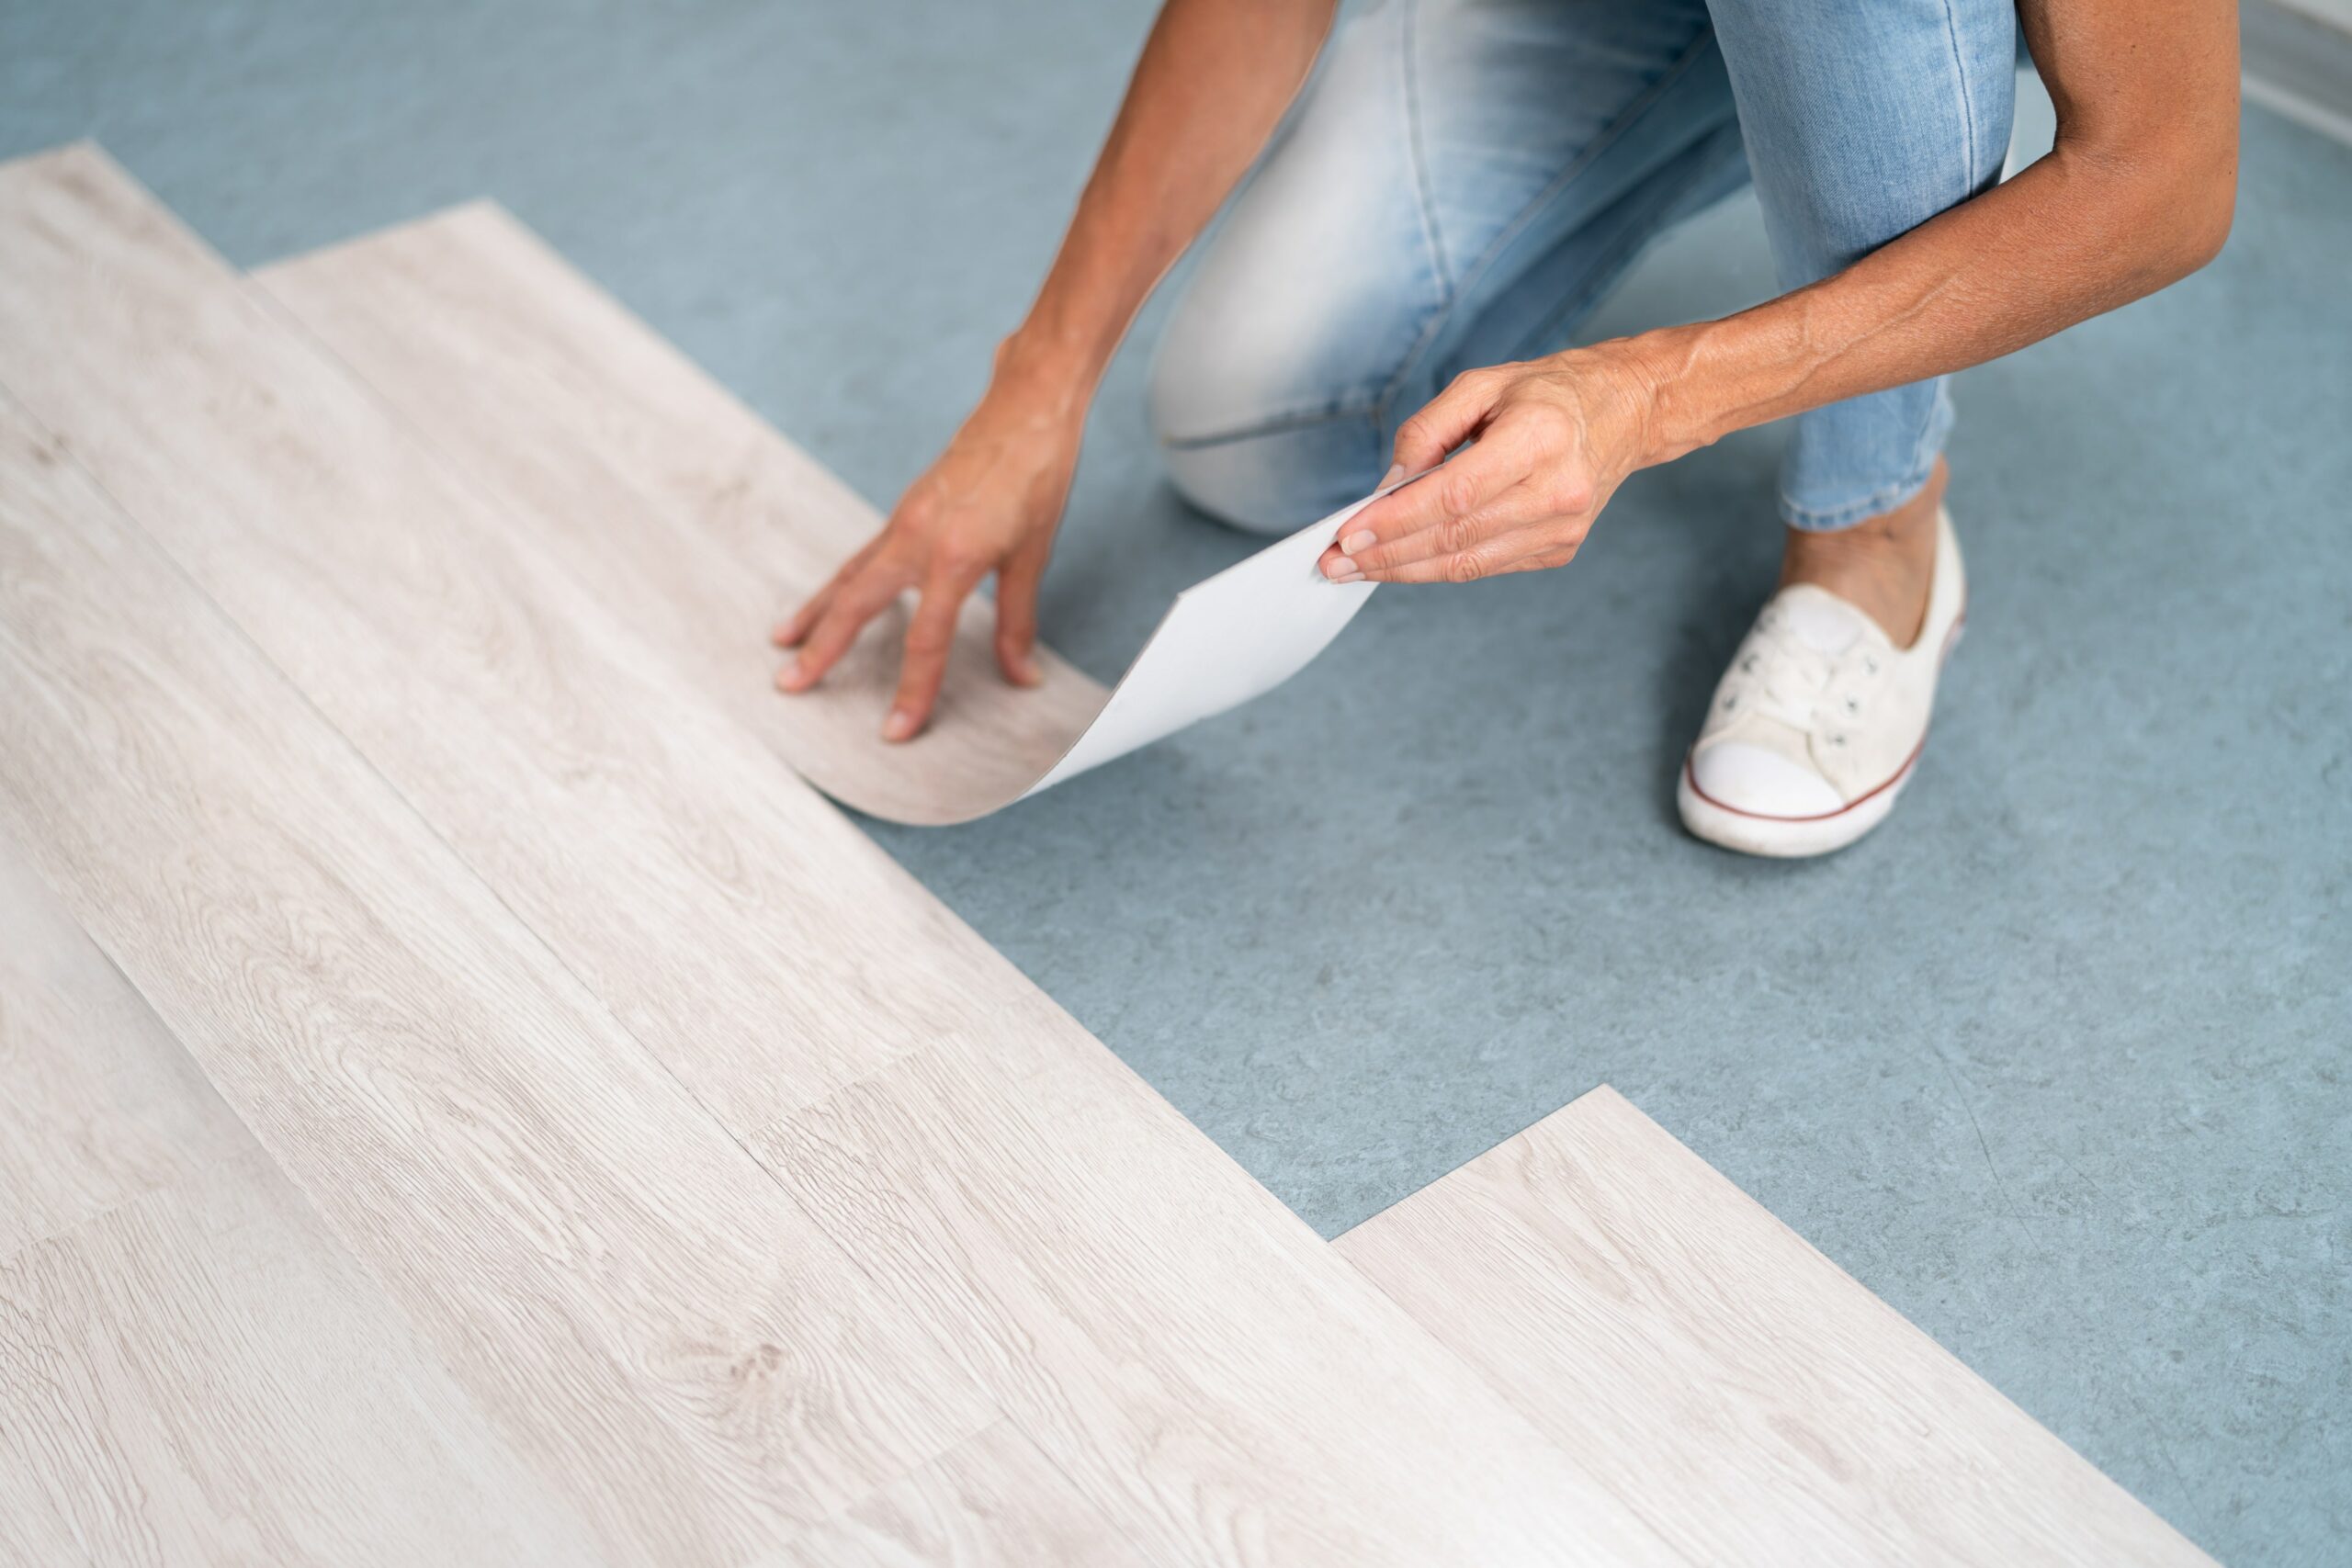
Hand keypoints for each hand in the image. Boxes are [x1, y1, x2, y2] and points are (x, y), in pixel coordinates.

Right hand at [774, 360, 1082, 740]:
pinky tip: (831, 599)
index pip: (926, 639)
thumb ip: (1018, 621)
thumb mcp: (1034, 555)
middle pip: (857, 604)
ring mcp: (904, 521)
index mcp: (954, 555)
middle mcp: (916, 537)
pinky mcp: (904, 511)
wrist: (1027, 408)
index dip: (913, 690)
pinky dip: (840, 583)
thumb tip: (1022, 677)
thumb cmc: (1037, 475)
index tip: (894, 730)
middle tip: (788, 685)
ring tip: (783, 643)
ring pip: (848, 575)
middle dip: (823, 648)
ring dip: (815, 612)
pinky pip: (862, 556)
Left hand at [1317, 339, 1668, 584]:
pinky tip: (1401, 562)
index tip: (1348, 533)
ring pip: (1467, 564)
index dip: (1396, 521)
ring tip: (1355, 570)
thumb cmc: (1549, 393)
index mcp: (1540, 437)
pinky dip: (1438, 567)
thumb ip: (1427, 430)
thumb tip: (1386, 486)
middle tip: (1334, 563)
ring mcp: (1562, 527)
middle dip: (1386, 554)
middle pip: (1455, 538)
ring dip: (1403, 570)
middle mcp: (1556, 489)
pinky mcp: (1560, 549)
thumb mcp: (1482, 385)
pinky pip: (1485, 567)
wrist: (1626, 412)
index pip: (1455, 495)